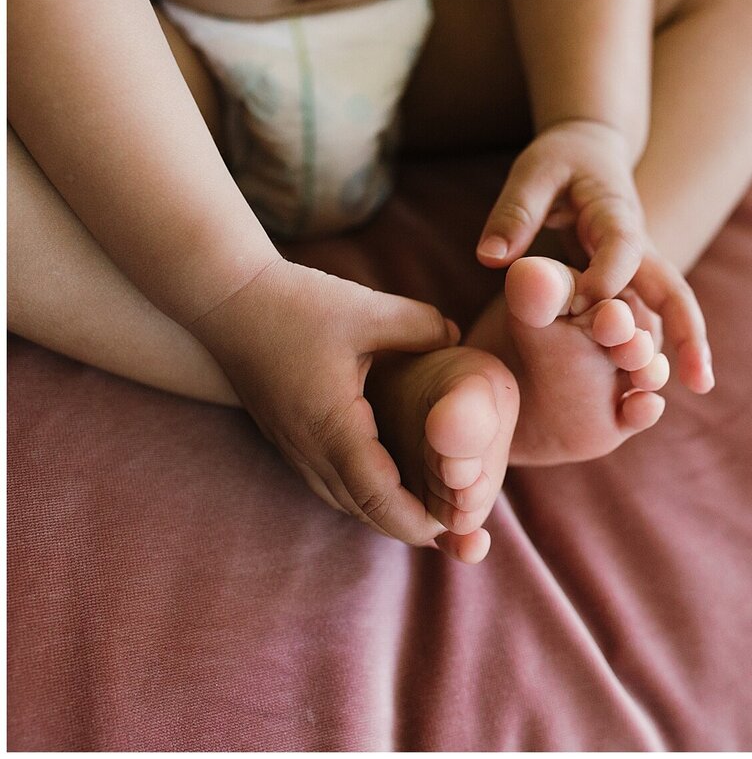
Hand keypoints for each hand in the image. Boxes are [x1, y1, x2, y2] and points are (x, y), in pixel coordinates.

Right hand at [187, 258, 461, 543]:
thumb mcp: (368, 309)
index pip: (378, 496)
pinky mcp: (284, 436)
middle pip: (362, 509)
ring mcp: (291, 445)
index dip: (416, 518)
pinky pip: (325, 482)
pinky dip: (360, 492)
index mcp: (332, 426)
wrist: (223, 295)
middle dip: (407, 524)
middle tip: (452, 525)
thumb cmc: (295, 302)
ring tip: (426, 509)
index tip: (452, 525)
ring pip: (341, 500)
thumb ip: (420, 326)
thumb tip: (458, 338)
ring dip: (382, 510)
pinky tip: (385, 480)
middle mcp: (307, 447)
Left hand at [477, 119, 713, 392]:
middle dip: (687, 333)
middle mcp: (640, 248)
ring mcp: (639, 270)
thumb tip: (492, 258)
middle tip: (700, 381)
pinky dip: (654, 352)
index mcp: (616, 214)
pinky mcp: (631, 285)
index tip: (586, 309)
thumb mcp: (535, 172)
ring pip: (666, 312)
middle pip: (672, 290)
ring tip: (688, 393)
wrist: (591, 151)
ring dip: (681, 349)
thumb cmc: (560, 159)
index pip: (623, 249)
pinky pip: (647, 320)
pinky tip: (646, 393)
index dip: (608, 278)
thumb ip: (516, 211)